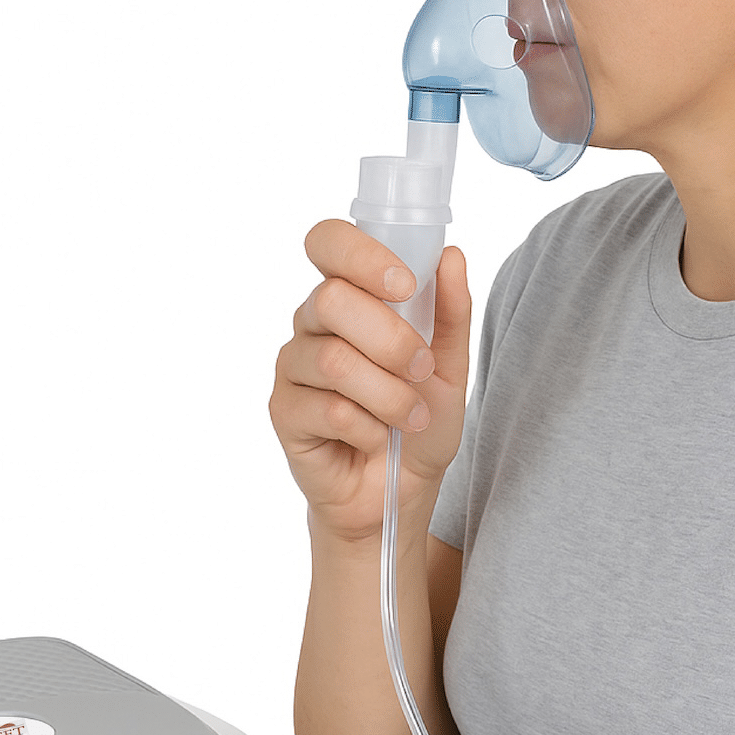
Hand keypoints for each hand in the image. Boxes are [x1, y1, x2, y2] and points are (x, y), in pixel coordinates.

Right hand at [270, 219, 471, 543]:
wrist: (401, 491)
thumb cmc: (417, 424)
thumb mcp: (450, 367)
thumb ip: (450, 313)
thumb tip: (450, 255)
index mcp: (348, 298)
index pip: (328, 243)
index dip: (361, 255)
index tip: (404, 284)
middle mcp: (311, 324)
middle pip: (331, 300)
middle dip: (391, 339)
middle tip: (422, 371)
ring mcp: (293, 367)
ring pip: (334, 361)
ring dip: (388, 393)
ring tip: (410, 416)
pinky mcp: (284, 412)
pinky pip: (328, 409)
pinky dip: (368, 428)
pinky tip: (375, 439)